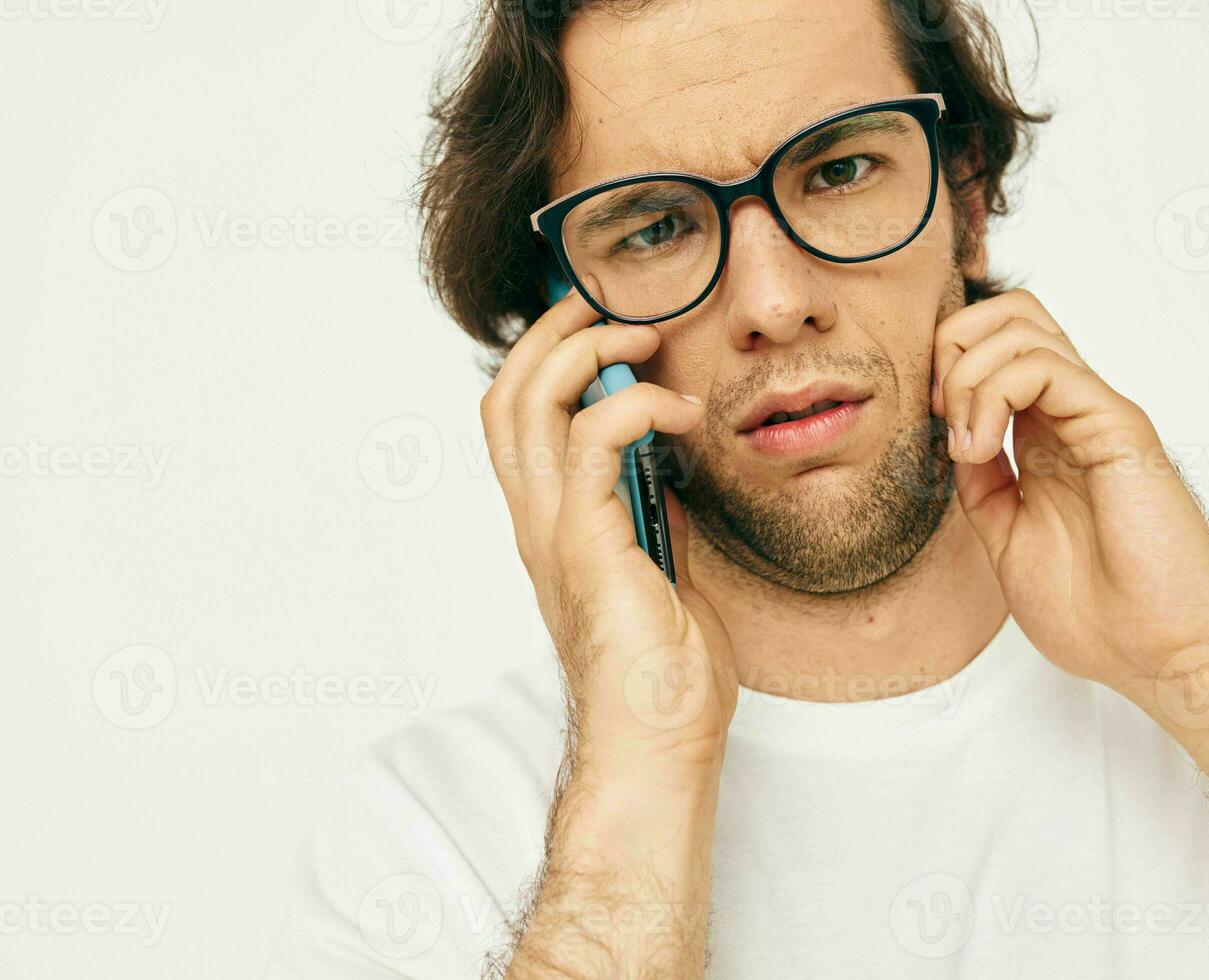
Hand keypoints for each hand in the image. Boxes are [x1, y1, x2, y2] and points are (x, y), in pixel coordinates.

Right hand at [481, 282, 736, 769]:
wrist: (658, 744)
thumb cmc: (665, 676)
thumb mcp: (665, 573)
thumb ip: (654, 517)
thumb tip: (671, 465)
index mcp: (551, 527)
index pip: (517, 421)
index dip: (546, 359)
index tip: (603, 324)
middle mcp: (536, 523)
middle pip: (506, 396)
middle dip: (553, 334)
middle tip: (613, 307)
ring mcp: (552, 532)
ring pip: (528, 404)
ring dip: (585, 353)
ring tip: (643, 338)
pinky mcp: (585, 543)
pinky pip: (590, 442)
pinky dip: (634, 406)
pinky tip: (680, 413)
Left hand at [931, 289, 1208, 694]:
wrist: (1164, 655)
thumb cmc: (1103, 615)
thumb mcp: (1009, 544)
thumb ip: (982, 490)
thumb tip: (951, 444)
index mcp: (1048, 439)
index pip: (997, 349)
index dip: (947, 367)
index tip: (933, 428)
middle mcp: (1072, 416)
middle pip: (1010, 314)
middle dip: (952, 347)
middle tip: (941, 415)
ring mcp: (1095, 416)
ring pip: (1021, 325)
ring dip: (967, 373)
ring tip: (964, 444)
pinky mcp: (1115, 426)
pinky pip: (1044, 365)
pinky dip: (992, 392)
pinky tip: (980, 449)